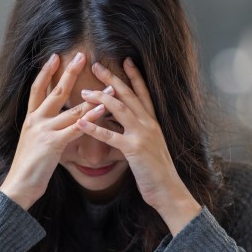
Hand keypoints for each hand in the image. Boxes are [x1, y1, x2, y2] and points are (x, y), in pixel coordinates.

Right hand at [0, 52, 98, 209]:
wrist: (18, 186)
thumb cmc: (29, 168)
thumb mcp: (35, 143)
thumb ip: (44, 130)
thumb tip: (57, 124)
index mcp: (30, 119)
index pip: (37, 89)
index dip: (45, 72)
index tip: (55, 57)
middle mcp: (35, 121)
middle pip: (54, 91)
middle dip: (68, 72)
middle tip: (81, 55)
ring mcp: (43, 131)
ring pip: (70, 109)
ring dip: (92, 97)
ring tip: (108, 86)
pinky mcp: (52, 144)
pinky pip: (75, 128)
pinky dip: (89, 119)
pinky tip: (101, 111)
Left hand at [77, 59, 201, 232]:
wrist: (169, 190)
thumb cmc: (156, 171)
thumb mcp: (147, 146)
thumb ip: (135, 132)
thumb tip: (119, 122)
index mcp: (153, 122)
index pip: (143, 93)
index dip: (134, 76)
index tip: (124, 60)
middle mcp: (149, 124)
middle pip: (129, 95)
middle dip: (112, 79)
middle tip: (96, 65)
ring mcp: (142, 135)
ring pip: (120, 109)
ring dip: (101, 98)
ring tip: (83, 91)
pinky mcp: (134, 150)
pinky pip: (111, 136)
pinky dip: (95, 128)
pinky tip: (81, 122)